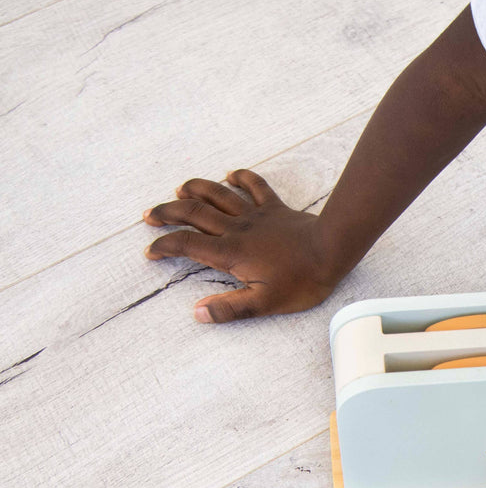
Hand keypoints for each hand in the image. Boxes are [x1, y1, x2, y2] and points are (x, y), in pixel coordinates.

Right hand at [143, 170, 348, 322]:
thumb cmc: (303, 280)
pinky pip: (255, 185)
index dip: (164, 247)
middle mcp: (237, 228)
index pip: (186, 245)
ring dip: (196, 189)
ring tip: (180, 189)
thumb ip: (230, 309)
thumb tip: (197, 313)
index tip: (150, 252)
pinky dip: (241, 177)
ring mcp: (256, 214)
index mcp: (230, 252)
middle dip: (167, 212)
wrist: (333, 250)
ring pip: (218, 194)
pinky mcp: (276, 207)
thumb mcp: (266, 303)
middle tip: (149, 215)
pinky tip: (231, 173)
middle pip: (193, 213)